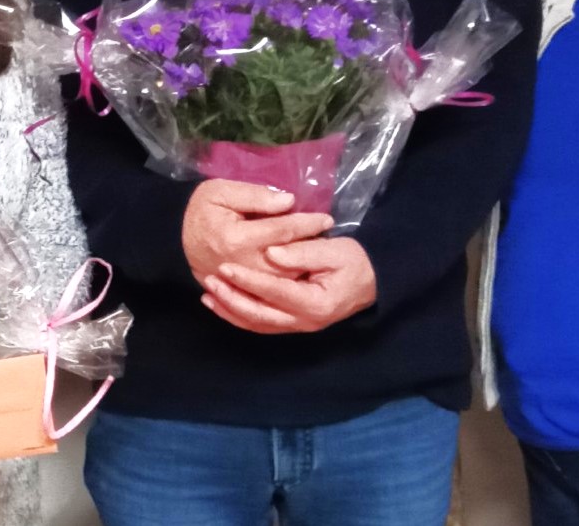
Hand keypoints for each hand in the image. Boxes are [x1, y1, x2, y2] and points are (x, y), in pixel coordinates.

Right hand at [181, 179, 334, 288]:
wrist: (174, 239)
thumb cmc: (200, 209)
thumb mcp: (220, 191)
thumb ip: (254, 195)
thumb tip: (288, 202)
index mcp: (236, 239)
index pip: (283, 231)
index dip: (307, 223)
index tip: (327, 218)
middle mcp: (241, 266)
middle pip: (288, 259)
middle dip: (312, 248)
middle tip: (331, 239)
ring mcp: (241, 283)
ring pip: (283, 281)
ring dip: (304, 269)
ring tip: (321, 256)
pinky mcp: (240, 293)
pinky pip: (270, 294)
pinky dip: (289, 286)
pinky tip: (301, 276)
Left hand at [200, 236, 376, 333]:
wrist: (370, 282)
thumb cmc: (354, 263)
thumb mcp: (335, 250)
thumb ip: (303, 252)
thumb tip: (271, 254)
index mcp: (316, 303)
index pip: (275, 292)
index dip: (249, 279)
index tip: (226, 266)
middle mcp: (304, 321)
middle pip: (261, 315)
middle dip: (232, 299)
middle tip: (210, 281)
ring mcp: (297, 326)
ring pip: (257, 324)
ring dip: (231, 311)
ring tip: (207, 295)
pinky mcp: (291, 324)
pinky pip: (260, 325)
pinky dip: (239, 316)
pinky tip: (222, 304)